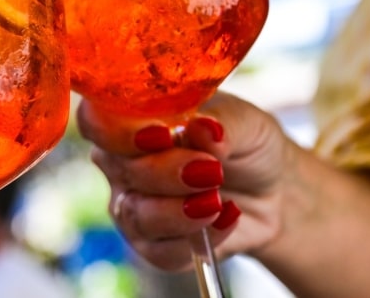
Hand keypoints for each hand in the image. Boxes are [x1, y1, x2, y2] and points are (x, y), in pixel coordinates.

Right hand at [77, 92, 293, 271]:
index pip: (97, 121)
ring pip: (137, 215)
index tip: (162, 135)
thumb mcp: (245, 122)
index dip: (120, 131)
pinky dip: (198, 238)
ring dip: (180, 211)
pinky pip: (160, 252)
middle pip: (120, 168)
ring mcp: (132, 204)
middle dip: (166, 172)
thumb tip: (203, 128)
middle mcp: (121, 161)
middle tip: (212, 171)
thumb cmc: (246, 142)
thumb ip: (221, 124)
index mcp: (132, 118)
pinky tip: (226, 218)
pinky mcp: (152, 244)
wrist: (272, 190)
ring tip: (218, 200)